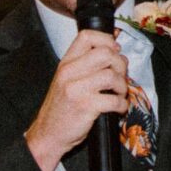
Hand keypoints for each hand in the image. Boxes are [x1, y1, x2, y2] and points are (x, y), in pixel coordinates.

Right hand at [24, 31, 128, 170]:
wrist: (48, 134)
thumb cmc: (61, 108)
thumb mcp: (66, 80)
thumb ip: (85, 65)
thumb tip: (115, 51)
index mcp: (66, 63)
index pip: (87, 36)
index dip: (106, 40)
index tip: (114, 51)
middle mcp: (69, 73)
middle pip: (105, 53)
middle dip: (120, 64)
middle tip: (120, 76)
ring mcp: (76, 89)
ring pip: (112, 75)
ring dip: (122, 86)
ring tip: (119, 94)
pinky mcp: (85, 106)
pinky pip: (114, 100)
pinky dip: (122, 105)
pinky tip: (118, 108)